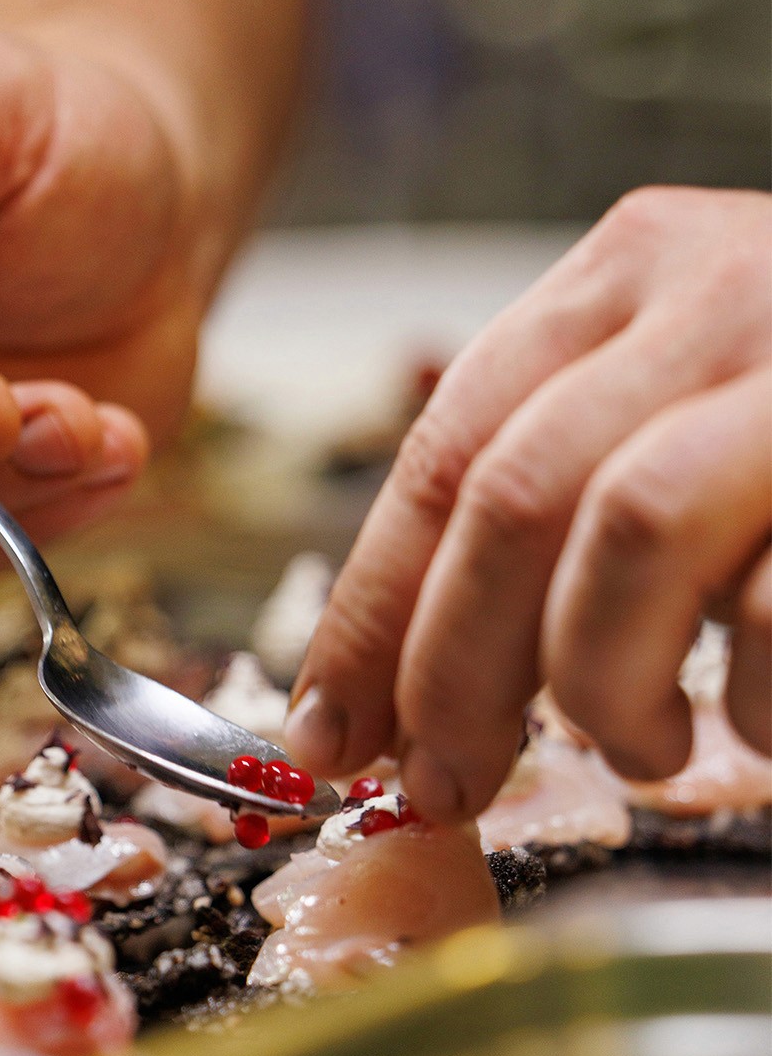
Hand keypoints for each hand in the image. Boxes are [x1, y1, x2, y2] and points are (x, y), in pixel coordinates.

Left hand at [286, 188, 771, 816]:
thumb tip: (407, 678)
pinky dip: (752, 698)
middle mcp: (720, 289)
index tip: (327, 732)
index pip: (444, 446)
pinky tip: (756, 728)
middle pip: (512, 496)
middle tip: (446, 786)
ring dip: (599, 683)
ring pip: (628, 531)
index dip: (372, 608)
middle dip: (453, 674)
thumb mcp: (689, 393)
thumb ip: (569, 480)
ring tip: (638, 751)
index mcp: (631, 269)